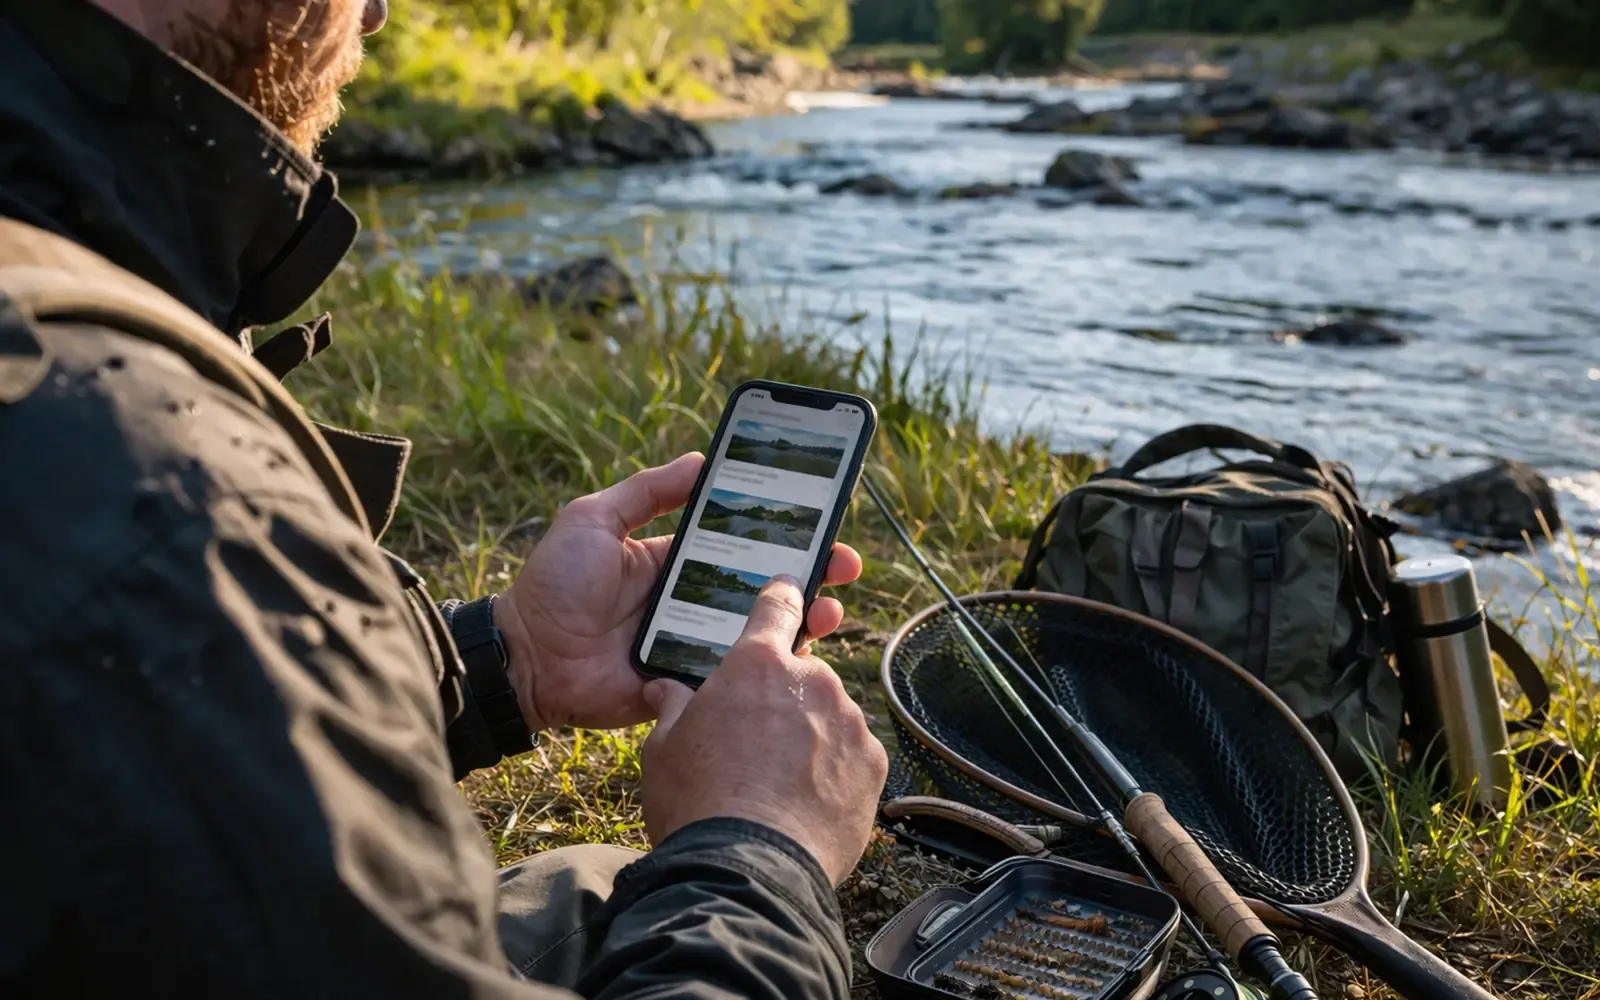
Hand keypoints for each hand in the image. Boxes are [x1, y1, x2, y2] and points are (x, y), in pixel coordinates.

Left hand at [495, 453, 863, 731]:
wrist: (526, 659)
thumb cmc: (554, 584)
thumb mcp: (594, 520)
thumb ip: (646, 491)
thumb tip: (701, 460)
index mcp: (678, 561)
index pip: (743, 542)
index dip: (783, 531)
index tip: (822, 517)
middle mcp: (694, 602)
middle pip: (765, 587)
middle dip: (811, 573)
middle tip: (845, 564)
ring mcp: (695, 646)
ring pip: (761, 633)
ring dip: (803, 619)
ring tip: (829, 606)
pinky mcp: (690, 685)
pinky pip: (737, 678)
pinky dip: (769, 669)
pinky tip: (797, 655)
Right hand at [638, 577, 888, 885]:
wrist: (749, 867)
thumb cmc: (698, 802)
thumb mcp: (663, 749)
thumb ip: (672, 709)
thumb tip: (663, 689)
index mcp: (757, 664)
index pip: (778, 605)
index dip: (783, 595)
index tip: (789, 591)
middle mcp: (813, 681)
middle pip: (803, 673)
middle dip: (785, 697)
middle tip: (756, 739)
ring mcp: (849, 722)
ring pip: (830, 716)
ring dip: (812, 736)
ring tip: (779, 783)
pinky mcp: (874, 764)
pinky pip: (853, 756)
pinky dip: (836, 772)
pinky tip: (806, 803)